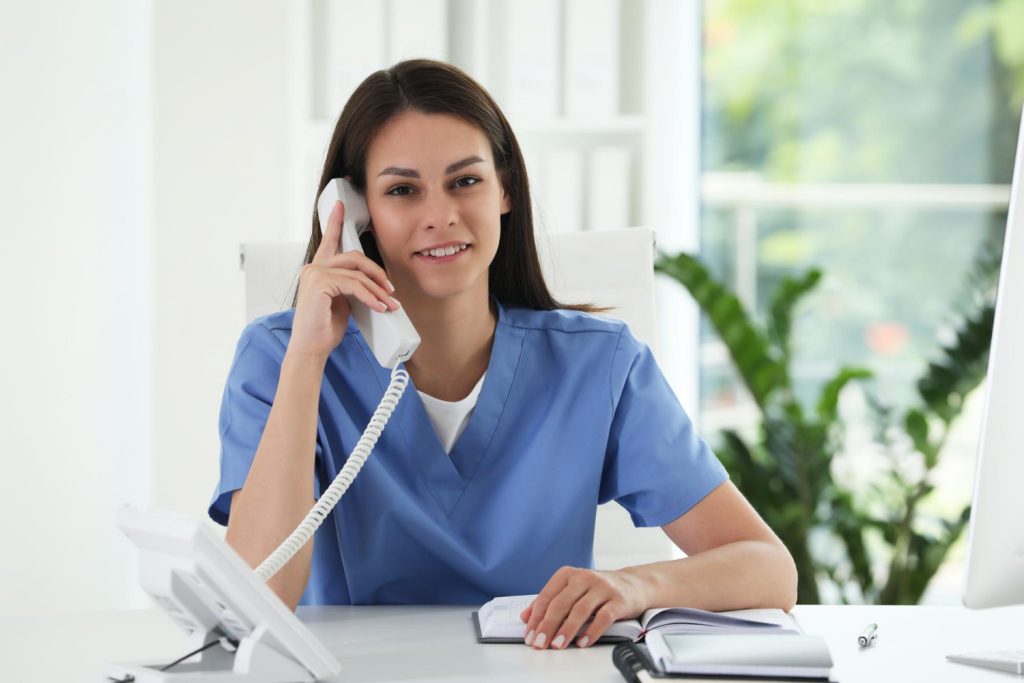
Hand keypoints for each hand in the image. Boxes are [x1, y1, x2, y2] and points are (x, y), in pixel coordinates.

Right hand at [289, 198, 399, 359]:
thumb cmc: (324, 328)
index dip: (335, 221)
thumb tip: (375, 285)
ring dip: (378, 289)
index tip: (340, 205)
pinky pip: (354, 285)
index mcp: (318, 269)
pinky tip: (379, 307)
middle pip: (355, 257)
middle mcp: (314, 267)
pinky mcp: (319, 284)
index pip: (328, 240)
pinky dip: (370, 297)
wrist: (311, 347)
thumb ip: (351, 286)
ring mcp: (314, 274)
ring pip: (357, 272)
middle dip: (377, 272)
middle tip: (390, 290)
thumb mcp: (343, 302)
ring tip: (389, 304)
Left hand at [520, 566, 648, 649]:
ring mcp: (602, 588)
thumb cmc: (597, 589)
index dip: (536, 617)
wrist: (633, 584)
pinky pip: (603, 617)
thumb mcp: (571, 590)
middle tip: (540, 643)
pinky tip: (582, 642)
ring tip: (558, 645)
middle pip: (561, 603)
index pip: (547, 597)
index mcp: (568, 574)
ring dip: (567, 630)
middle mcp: (584, 577)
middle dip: (548, 626)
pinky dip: (591, 631)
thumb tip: (526, 616)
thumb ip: (550, 601)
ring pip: (580, 610)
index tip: (530, 635)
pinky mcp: (618, 600)